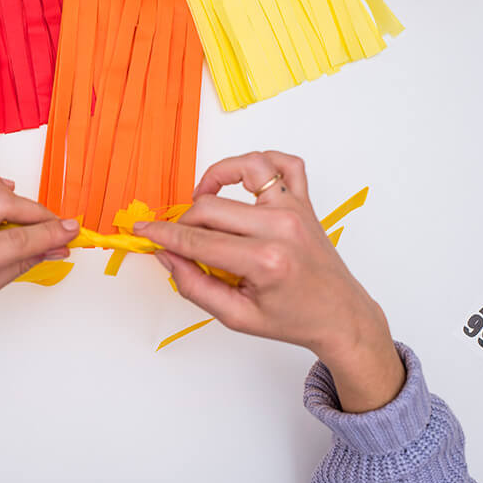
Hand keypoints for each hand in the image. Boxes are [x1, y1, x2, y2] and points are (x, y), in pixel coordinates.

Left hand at [0, 171, 79, 419]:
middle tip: (55, 225)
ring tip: (27, 214)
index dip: (50, 234)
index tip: (72, 231)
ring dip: (11, 194)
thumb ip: (15, 266)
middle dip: (35, 211)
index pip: (14, 240)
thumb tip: (52, 248)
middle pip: (1, 202)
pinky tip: (0, 195)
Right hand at [133, 152, 403, 412]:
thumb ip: (195, 286)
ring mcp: (295, 209)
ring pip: (246, 168)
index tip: (143, 231)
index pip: (197, 240)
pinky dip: (260, 164)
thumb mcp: (236, 317)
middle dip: (183, 222)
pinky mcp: (304, 202)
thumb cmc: (292, 319)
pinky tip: (242, 183)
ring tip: (205, 200)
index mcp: (264, 261)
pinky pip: (284, 163)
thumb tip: (167, 256)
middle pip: (211, 207)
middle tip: (178, 240)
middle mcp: (281, 228)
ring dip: (217, 178)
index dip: (163, 235)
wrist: (339, 316)